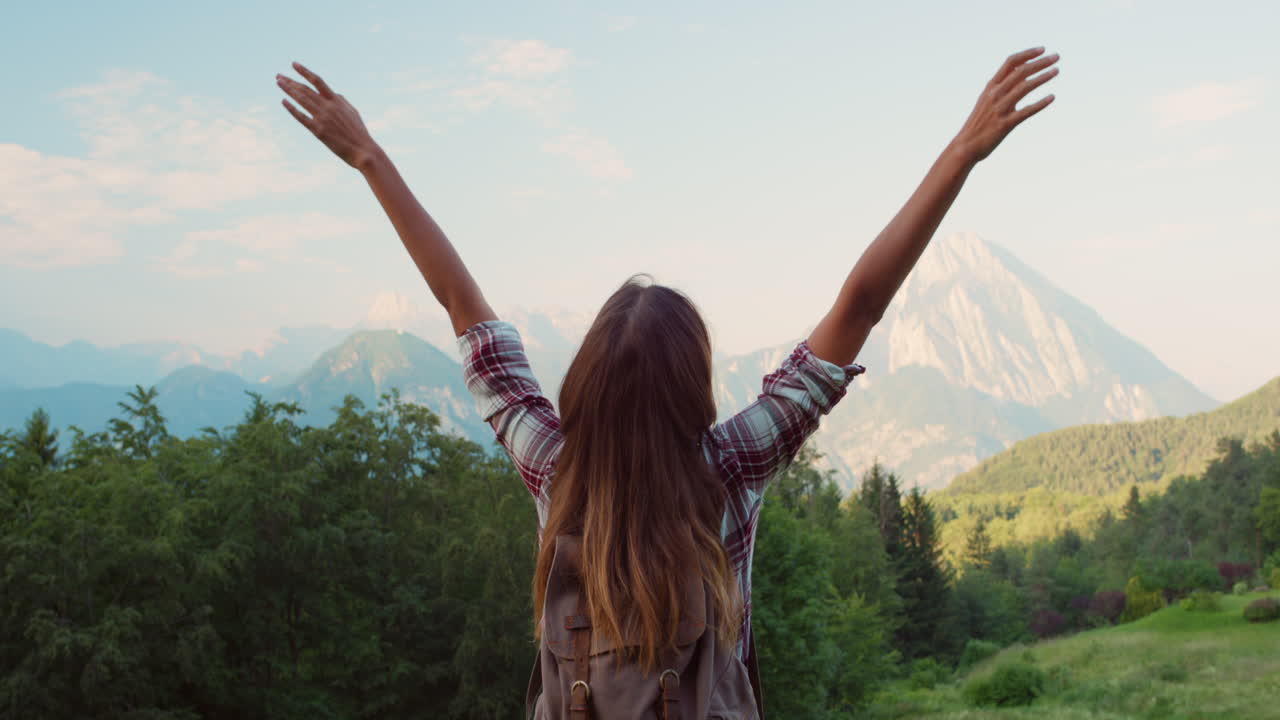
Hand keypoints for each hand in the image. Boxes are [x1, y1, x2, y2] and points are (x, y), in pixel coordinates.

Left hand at [276, 62, 379, 169]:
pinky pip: (302, 117)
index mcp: (337, 101)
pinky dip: (292, 108)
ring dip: (288, 90)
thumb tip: (334, 93)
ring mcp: (323, 118)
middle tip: (278, 76)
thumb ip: (342, 101)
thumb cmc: (359, 133)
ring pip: (302, 100)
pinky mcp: (319, 131)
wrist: (363, 151)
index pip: (318, 81)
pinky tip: (283, 101)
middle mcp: (328, 107)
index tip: (294, 64)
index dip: (305, 72)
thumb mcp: (353, 112)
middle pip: (306, 89)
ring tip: (278, 83)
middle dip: (291, 81)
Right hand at [954, 47, 1058, 162]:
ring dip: (1042, 77)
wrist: (966, 145)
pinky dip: (1040, 103)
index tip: (1043, 49)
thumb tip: (1022, 73)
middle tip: (1056, 57)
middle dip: (1040, 62)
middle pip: (1021, 71)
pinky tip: (1052, 97)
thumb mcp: (987, 100)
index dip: (1027, 54)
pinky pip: (1026, 111)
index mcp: (990, 87)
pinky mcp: (1005, 124)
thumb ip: (1003, 87)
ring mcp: (1000, 109)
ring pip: (1025, 87)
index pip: (1010, 62)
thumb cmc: (979, 122)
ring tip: (1056, 71)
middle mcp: (995, 95)